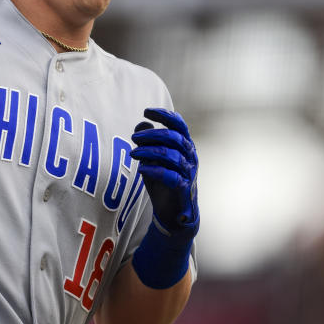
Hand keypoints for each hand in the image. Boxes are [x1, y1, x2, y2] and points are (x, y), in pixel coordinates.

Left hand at [130, 108, 199, 239]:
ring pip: (172, 155)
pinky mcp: (183, 188)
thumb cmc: (163, 181)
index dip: (164, 115)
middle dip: (152, 135)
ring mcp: (188, 173)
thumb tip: (142, 123)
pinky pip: (171, 176)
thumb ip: (148, 140)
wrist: (173, 212)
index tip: (146, 111)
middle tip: (133, 137)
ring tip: (133, 154)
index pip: (179, 124)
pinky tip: (142, 169)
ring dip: (150, 152)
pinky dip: (155, 171)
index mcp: (185, 146)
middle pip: (174, 138)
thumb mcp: (153, 158)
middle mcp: (190, 157)